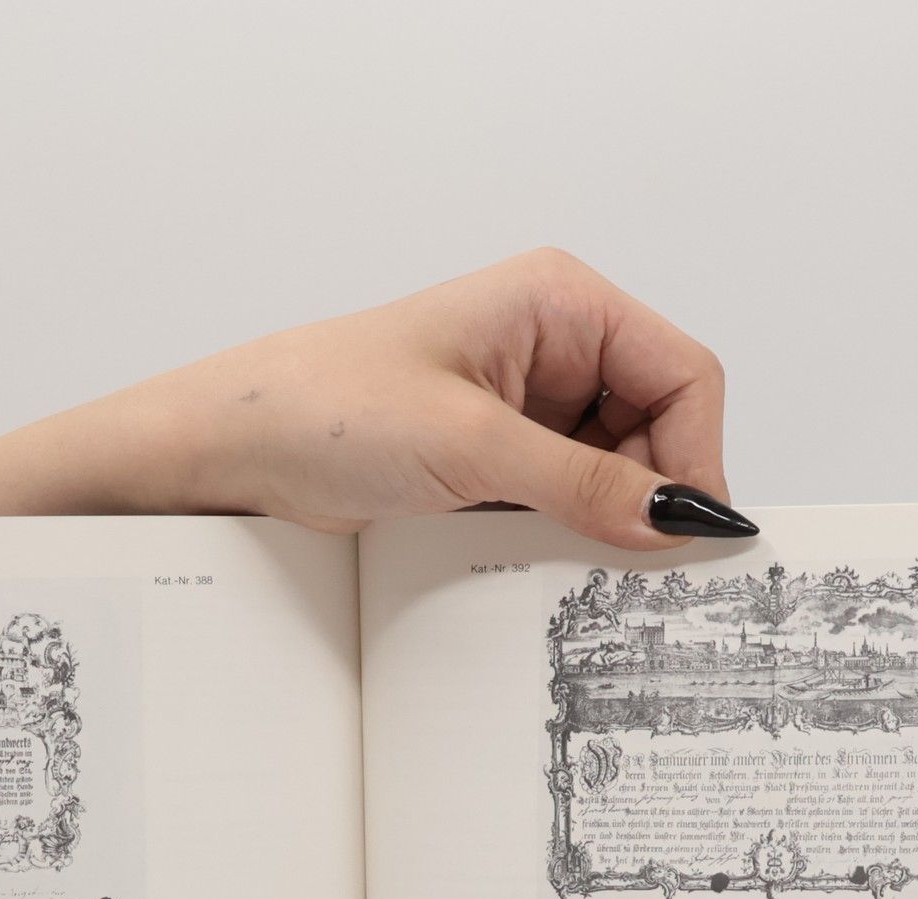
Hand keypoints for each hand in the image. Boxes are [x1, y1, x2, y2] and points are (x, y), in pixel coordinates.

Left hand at [0, 249, 746, 549]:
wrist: (221, 455)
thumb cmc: (321, 409)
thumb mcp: (469, 447)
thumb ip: (584, 484)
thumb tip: (680, 520)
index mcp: (559, 303)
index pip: (682, 375)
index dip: (696, 457)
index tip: (685, 537)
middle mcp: (549, 349)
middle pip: (655, 432)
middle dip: (649, 500)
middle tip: (633, 577)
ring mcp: (518, 412)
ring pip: (610, 479)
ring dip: (601, 529)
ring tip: (568, 572)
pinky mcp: (486, 467)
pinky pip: (557, 507)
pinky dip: (560, 542)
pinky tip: (536, 570)